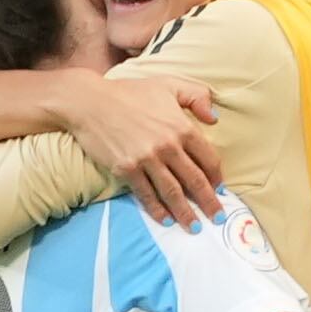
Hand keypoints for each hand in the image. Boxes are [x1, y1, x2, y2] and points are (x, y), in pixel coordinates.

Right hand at [63, 71, 219, 227]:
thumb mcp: (167, 84)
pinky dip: (157, 210)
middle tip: (218, 218)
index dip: (217, 177)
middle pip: (195, 181)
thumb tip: (214, 118)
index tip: (220, 189)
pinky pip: (146, 194)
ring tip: (195, 227)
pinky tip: (166, 220)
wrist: (89, 102)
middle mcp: (168, 146)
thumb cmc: (129, 92)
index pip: (208, 159)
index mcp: (181, 127)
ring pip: (173, 192)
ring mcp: (147, 159)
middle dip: (209, 202)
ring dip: (186, 213)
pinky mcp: (127, 169)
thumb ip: (195, 96)